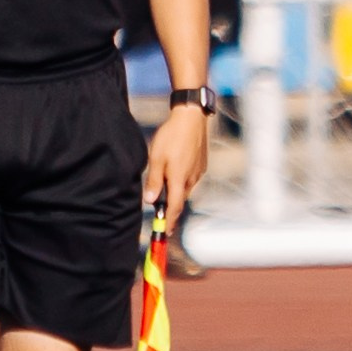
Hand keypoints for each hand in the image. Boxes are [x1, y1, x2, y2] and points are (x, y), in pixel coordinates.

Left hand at [142, 103, 210, 232]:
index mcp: (179, 179)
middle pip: (180, 199)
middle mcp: (191, 178)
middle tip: (161, 217)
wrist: (191, 119)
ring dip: (175, 194)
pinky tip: (174, 174)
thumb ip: (154, 180)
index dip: (169, 221)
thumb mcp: (156, 158)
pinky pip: (190, 179)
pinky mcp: (201, 165)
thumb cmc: (171, 136)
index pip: (174, 207)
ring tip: (165, 192)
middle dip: (171, 209)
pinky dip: (181, 182)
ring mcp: (198, 172)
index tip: (165, 232)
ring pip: (185, 189)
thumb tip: (150, 200)